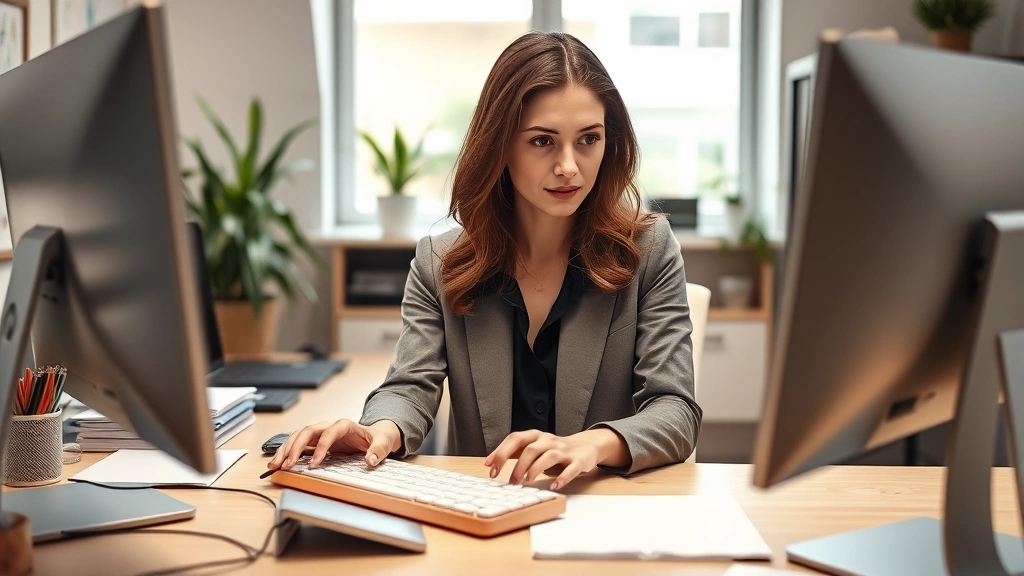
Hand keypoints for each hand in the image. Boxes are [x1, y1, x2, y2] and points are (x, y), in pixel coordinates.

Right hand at [268, 419, 400, 470]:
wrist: (374, 435)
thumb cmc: (377, 438)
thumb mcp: (383, 443)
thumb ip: (378, 451)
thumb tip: (370, 460)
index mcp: (345, 425)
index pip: (329, 433)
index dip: (320, 448)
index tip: (314, 464)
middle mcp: (329, 426)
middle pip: (307, 431)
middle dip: (294, 448)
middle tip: (286, 465)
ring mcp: (320, 432)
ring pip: (298, 436)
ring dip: (285, 450)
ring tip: (274, 465)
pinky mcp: (315, 440)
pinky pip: (297, 443)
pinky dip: (286, 452)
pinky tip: (278, 463)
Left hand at [484, 430, 603, 490]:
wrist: (586, 446)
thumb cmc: (554, 450)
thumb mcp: (534, 447)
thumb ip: (515, 452)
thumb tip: (491, 462)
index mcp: (535, 436)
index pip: (515, 439)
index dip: (501, 452)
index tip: (490, 467)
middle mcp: (548, 440)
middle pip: (530, 449)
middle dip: (517, 467)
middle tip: (511, 483)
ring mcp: (563, 450)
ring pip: (547, 457)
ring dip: (534, 471)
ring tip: (526, 483)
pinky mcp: (578, 460)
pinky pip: (570, 469)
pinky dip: (562, 478)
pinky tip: (554, 486)